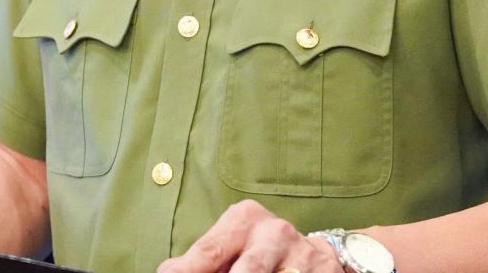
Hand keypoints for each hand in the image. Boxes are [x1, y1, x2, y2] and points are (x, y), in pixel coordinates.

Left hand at [156, 200, 342, 272]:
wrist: (316, 255)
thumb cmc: (259, 250)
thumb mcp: (233, 245)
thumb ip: (206, 260)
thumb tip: (170, 271)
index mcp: (244, 219)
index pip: (209, 251)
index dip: (187, 269)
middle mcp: (273, 233)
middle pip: (247, 270)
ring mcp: (301, 256)